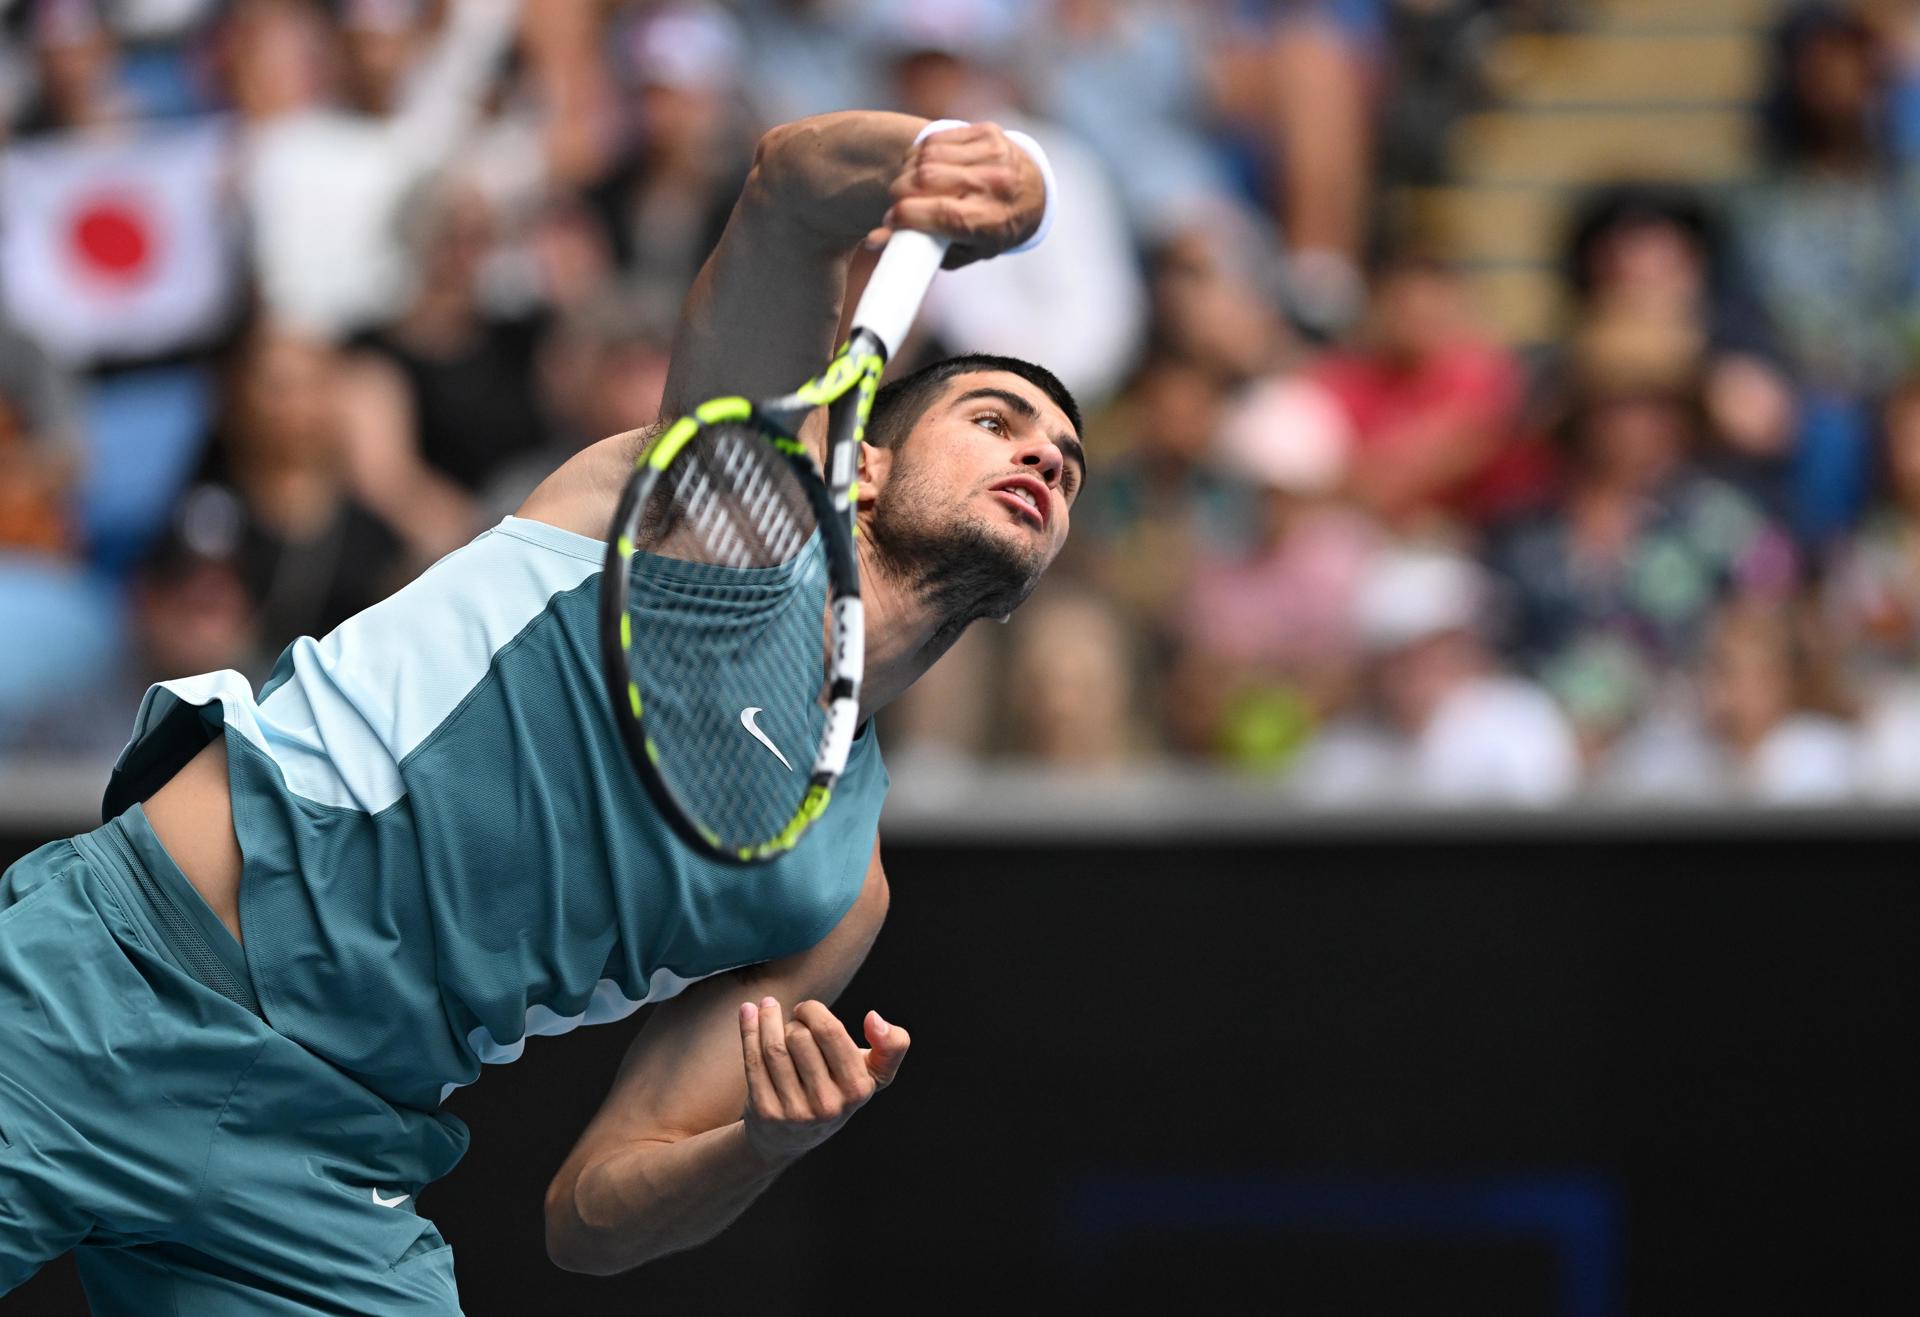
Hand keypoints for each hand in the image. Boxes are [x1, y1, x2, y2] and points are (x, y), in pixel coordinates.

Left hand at [738, 997, 909, 1164]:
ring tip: (768, 1007)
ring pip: (774, 1048)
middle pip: (799, 1038)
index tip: (808, 1009)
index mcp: (858, 1088)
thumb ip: (891, 1045)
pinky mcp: (767, 1113)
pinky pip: (753, 1061)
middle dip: (793, 1019)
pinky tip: (748, 1012)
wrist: (790, 1137)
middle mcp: (829, 1105)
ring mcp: (796, 1113)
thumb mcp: (871, 1074)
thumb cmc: (836, 1090)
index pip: (831, 1032)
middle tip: (792, 1020)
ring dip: (767, 1018)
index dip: (814, 1012)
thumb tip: (873, 1018)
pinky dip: (748, 1030)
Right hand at [867, 122, 1043, 267]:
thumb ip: (921, 249)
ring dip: (909, 171)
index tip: (891, 220)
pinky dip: (921, 154)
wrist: (1033, 193)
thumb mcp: (962, 252)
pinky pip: (937, 139)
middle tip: (898, 203)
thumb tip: (875, 239)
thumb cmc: (989, 231)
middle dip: (901, 192)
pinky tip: (924, 166)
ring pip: (928, 157)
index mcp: (992, 222)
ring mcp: (994, 154)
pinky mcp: (988, 132)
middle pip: (929, 180)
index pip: (943, 214)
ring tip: (911, 185)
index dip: (908, 216)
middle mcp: (996, 185)